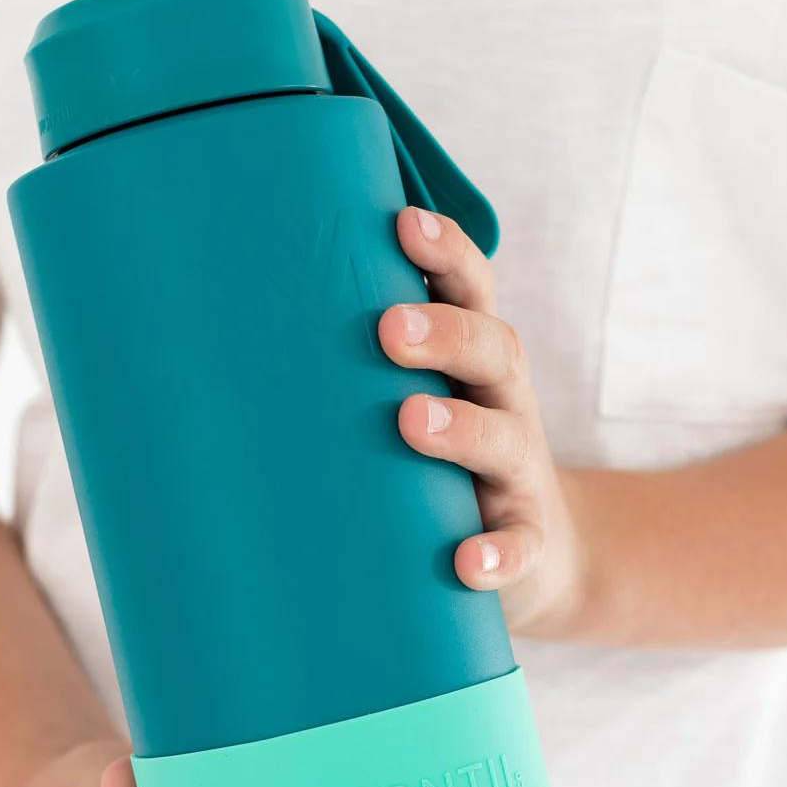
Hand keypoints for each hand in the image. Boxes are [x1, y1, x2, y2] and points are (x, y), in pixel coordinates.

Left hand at [379, 207, 581, 635]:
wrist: (537, 552)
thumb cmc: (446, 463)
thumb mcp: (421, 400)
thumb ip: (364, 368)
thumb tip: (249, 328)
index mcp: (473, 363)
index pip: (472, 294)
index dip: (448, 256)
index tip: (404, 223)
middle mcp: (503, 405)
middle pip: (494, 350)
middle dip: (446, 333)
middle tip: (389, 328)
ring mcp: (518, 474)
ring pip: (503, 440)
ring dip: (462, 427)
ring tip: (412, 419)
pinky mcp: (526, 539)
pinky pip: (519, 544)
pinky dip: (497, 553)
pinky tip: (467, 562)